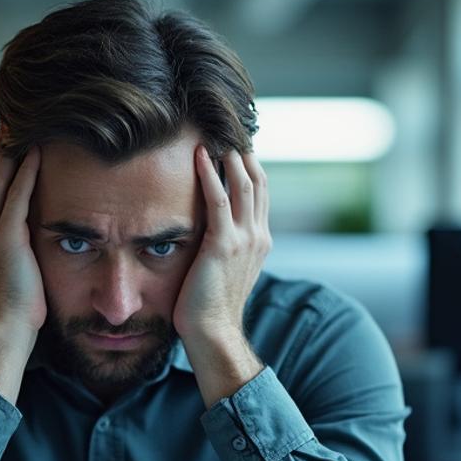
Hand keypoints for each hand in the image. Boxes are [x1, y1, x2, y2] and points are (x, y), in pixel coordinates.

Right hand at [0, 128, 46, 333]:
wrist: (5, 326)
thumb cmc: (13, 305)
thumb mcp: (6, 267)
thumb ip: (10, 244)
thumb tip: (26, 232)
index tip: (5, 137)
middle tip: (11, 118)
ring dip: (10, 149)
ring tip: (23, 125)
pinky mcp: (6, 237)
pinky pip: (16, 195)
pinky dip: (26, 171)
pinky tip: (37, 152)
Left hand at [173, 147, 270, 350]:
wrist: (214, 332)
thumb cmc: (211, 306)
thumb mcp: (226, 269)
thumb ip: (225, 245)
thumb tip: (209, 229)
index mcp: (261, 240)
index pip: (260, 192)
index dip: (250, 165)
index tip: (234, 143)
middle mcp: (258, 235)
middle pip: (257, 181)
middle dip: (243, 152)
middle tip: (225, 128)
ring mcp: (244, 239)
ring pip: (243, 184)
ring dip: (229, 156)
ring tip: (213, 133)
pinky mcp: (223, 245)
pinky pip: (218, 200)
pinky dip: (209, 174)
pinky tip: (199, 155)